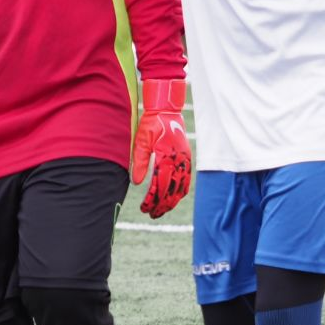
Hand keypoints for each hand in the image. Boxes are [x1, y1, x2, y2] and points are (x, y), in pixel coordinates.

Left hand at [133, 79, 190, 218]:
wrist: (167, 110)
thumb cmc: (152, 123)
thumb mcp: (142, 140)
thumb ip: (140, 161)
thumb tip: (136, 183)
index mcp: (167, 156)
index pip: (160, 185)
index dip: (152, 199)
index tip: (144, 208)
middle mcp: (179, 161)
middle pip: (172, 190)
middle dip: (162, 205)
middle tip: (151, 215)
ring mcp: (186, 160)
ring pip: (181, 188)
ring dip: (172, 202)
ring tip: (161, 211)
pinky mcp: (188, 158)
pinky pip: (187, 180)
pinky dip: (181, 192)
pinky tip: (174, 199)